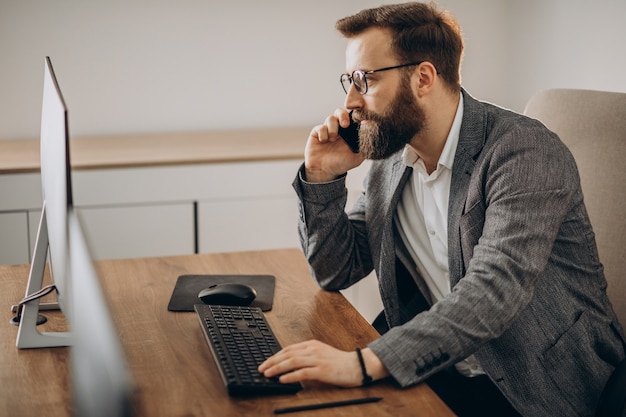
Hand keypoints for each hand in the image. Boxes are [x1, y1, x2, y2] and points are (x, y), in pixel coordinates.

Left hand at [258, 340, 388, 386]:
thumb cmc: (339, 362)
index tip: (265, 362)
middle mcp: (313, 350)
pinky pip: (303, 372)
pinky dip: (291, 375)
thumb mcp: (321, 354)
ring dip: (277, 368)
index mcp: (311, 345)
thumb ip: (306, 357)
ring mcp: (318, 359)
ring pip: (292, 361)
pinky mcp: (322, 370)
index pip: (288, 349)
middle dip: (272, 361)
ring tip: (267, 373)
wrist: (357, 365)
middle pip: (287, 354)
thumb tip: (289, 365)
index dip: (274, 356)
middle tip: (261, 368)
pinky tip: (282, 379)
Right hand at [304, 109, 364, 182]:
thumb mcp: (358, 157)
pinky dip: (323, 133)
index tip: (358, 119)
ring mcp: (327, 130)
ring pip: (330, 118)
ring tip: (332, 139)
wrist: (324, 171)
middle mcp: (338, 129)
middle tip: (345, 125)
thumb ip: (365, 144)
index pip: (352, 117)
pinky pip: (320, 127)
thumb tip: (370, 127)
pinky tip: (323, 141)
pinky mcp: (317, 132)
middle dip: (343, 116)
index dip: (354, 115)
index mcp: (349, 132)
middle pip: (341, 112)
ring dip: (332, 127)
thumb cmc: (341, 164)